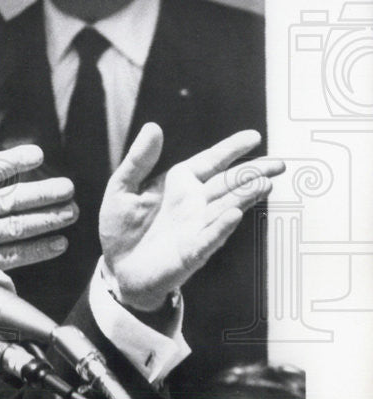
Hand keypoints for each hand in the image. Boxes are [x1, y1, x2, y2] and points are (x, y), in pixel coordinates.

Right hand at [0, 118, 77, 269]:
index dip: (15, 160)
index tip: (38, 154)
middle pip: (11, 199)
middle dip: (43, 193)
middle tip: (68, 188)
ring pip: (16, 227)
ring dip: (46, 220)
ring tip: (70, 213)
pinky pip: (11, 256)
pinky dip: (36, 251)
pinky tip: (58, 244)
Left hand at [100, 123, 285, 311]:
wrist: (118, 270)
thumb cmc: (122, 229)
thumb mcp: (122, 188)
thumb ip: (138, 160)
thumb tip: (152, 127)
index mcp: (179, 185)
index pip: (210, 162)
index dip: (231, 149)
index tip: (253, 137)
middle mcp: (194, 204)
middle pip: (229, 183)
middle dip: (253, 172)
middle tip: (279, 163)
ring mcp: (196, 228)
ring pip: (226, 207)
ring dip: (245, 195)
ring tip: (265, 182)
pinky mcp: (190, 252)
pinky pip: (209, 237)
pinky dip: (221, 226)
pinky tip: (234, 214)